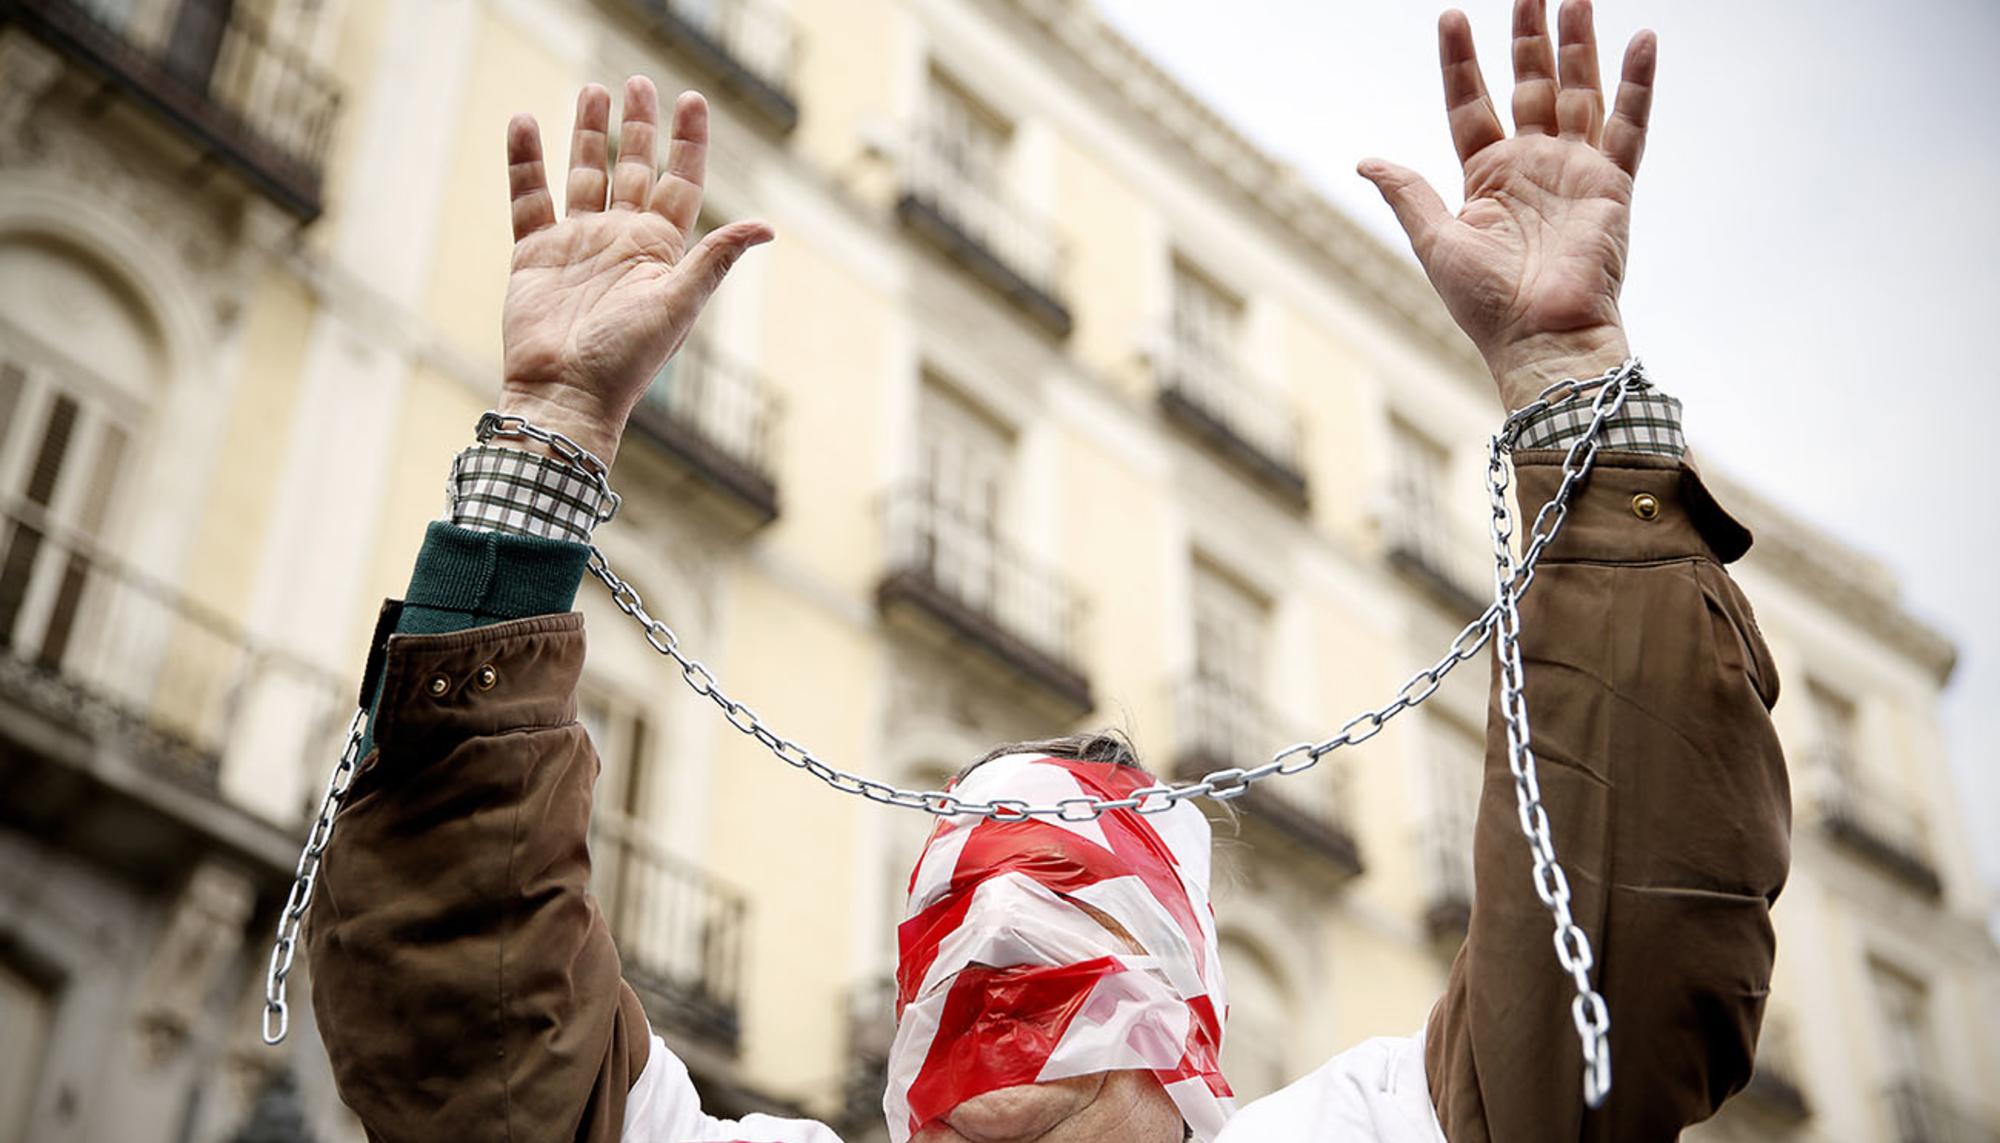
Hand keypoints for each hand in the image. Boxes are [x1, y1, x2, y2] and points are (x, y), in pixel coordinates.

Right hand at [499, 78, 773, 462]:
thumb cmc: (626, 359)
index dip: (687, 141)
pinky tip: (525, 124)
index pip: (679, 181)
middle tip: (639, 82)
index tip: (691, 100)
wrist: (564, 392)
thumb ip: (714, 258)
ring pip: (584, 173)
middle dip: (637, 126)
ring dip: (588, 132)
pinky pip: (529, 197)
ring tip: (592, 89)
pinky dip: (525, 161)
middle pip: (632, 168)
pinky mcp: (535, 253)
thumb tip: (766, 227)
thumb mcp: (678, 304)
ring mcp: (577, 243)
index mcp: (660, 249)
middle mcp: (621, 240)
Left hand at [1359, 0, 1654, 408]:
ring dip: (1577, 44)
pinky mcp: (1612, 184)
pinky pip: (1629, 124)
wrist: (1541, 338)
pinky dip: (1637, 83)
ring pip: (1577, 91)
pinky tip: (1643, 39)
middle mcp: (1532, 167)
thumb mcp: (1435, 241)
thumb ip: (1407, 193)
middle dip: (1528, 37)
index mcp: (1487, 179)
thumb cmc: (1487, 305)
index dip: (1461, 62)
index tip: (1452, 17)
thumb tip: (1365, 160)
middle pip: (1529, 86)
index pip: (1471, 104)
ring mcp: (1575, 171)